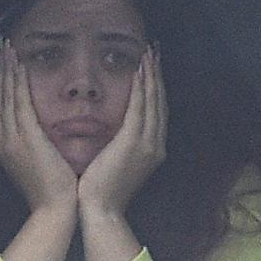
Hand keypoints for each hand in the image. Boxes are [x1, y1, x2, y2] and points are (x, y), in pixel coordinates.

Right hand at [0, 38, 77, 213]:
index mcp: (5, 145)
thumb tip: (38, 131)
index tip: (2, 61)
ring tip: (6, 46)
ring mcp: (11, 138)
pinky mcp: (25, 138)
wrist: (55, 210)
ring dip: (5, 68)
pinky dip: (17, 82)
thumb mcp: (37, 163)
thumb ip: (33, 144)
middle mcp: (2, 139)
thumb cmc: (53, 190)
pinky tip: (19, 64)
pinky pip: (18, 102)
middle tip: (0, 45)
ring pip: (4, 95)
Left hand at [78, 45, 166, 219]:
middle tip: (155, 51)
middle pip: (160, 101)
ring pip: (153, 100)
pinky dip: (141, 87)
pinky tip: (139, 70)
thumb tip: (115, 131)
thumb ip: (121, 145)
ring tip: (149, 53)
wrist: (100, 210)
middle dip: (157, 75)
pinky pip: (140, 107)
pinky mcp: (134, 142)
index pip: (156, 111)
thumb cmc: (101, 190)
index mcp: (152, 149)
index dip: (155, 87)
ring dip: (151, 74)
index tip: (152, 66)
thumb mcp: (116, 162)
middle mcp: (156, 144)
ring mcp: (148, 143)